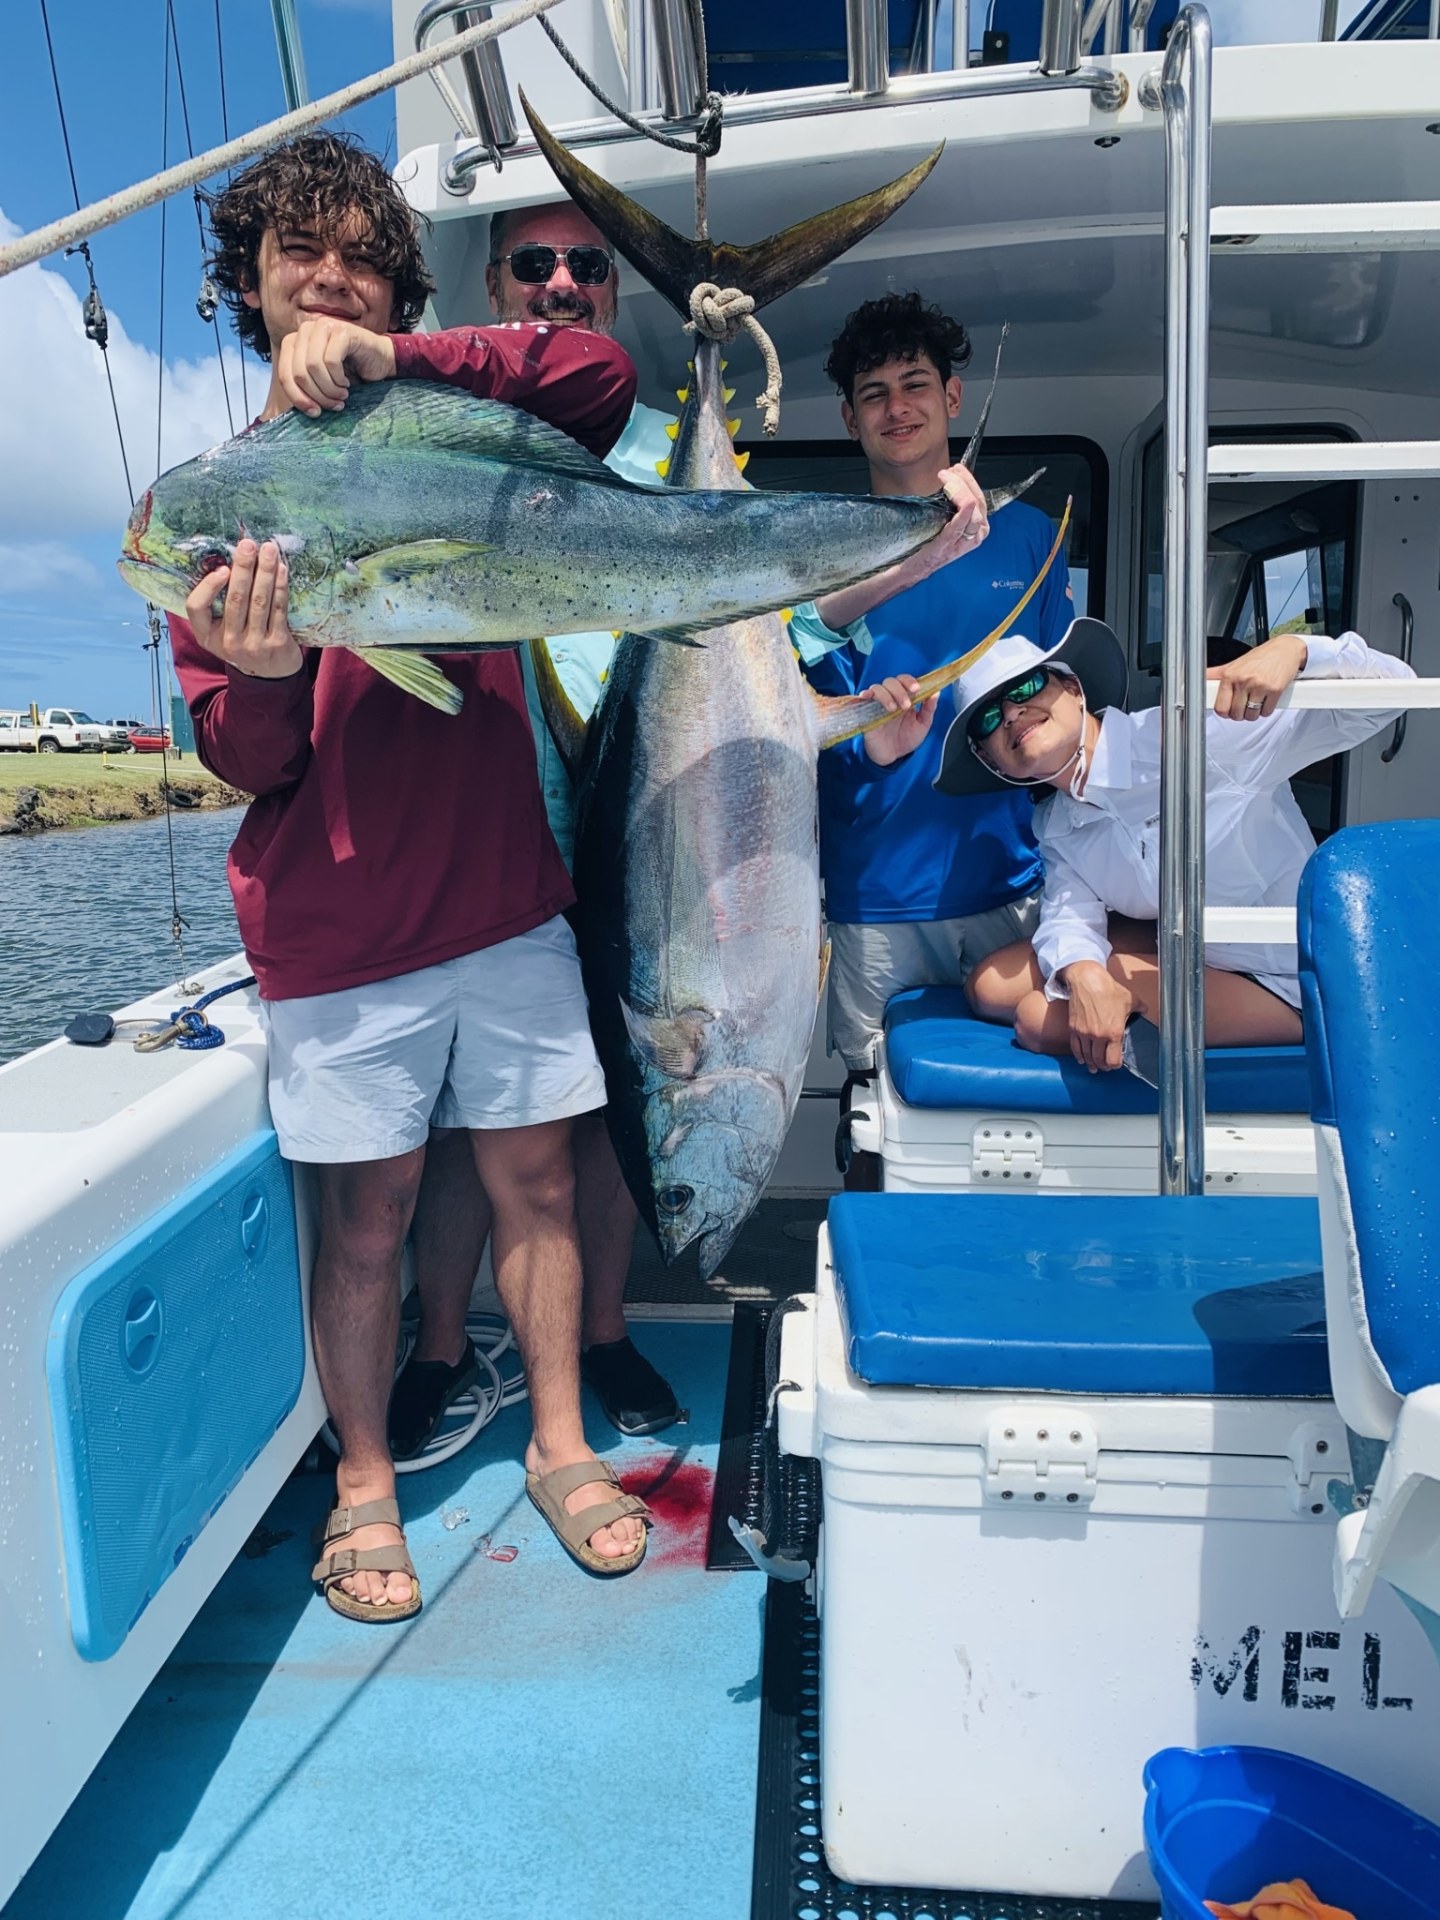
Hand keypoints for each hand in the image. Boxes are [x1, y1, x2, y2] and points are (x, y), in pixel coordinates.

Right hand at [184, 540, 302, 678]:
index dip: (208, 587)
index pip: (196, 608)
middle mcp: (228, 642)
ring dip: (264, 571)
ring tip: (269, 549)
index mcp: (207, 635)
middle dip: (243, 568)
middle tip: (248, 544)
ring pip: (259, 601)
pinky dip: (280, 586)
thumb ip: (217, 604)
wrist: (270, 675)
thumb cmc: (243, 641)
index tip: (222, 569)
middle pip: (235, 599)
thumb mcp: (220, 630)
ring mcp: (254, 645)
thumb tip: (227, 560)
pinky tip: (281, 569)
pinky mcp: (277, 643)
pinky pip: (278, 608)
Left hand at [273, 318, 396, 415]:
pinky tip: (346, 382)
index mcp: (294, 342)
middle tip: (333, 405)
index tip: (314, 413)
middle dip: (317, 395)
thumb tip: (297, 407)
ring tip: (341, 395)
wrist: (381, 360)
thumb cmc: (351, 373)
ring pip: (313, 366)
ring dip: (329, 388)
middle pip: (299, 372)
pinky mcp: (340, 330)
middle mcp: (305, 330)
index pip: (285, 373)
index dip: (297, 397)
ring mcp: (323, 327)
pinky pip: (331, 360)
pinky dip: (339, 378)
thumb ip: (305, 388)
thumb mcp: (321, 382)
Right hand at [863, 674, 938, 764]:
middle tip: (906, 706)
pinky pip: (861, 698)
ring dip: (886, 695)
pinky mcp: (866, 713)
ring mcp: (877, 704)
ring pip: (877, 688)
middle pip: (891, 682)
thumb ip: (929, 709)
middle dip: (899, 691)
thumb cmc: (906, 739)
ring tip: (893, 709)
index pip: (904, 681)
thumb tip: (936, 692)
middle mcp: (891, 698)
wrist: (892, 756)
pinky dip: (864, 694)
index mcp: (905, 698)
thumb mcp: (922, 725)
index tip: (916, 688)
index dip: (909, 681)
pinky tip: (869, 697)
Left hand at [913, 463, 989, 576]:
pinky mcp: (948, 545)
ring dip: (959, 490)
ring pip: (972, 510)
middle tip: (949, 471)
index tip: (956, 469)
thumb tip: (952, 479)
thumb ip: (954, 505)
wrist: (914, 567)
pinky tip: (965, 501)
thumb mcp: (947, 521)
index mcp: (977, 527)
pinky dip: (964, 511)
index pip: (979, 497)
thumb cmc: (929, 543)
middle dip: (964, 482)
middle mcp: (975, 535)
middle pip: (978, 502)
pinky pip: (961, 525)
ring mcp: (963, 542)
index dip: (968, 481)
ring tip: (946, 479)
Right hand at [1062, 959, 1130, 1072]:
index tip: (1116, 1064)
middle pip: (1099, 1061)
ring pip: (1087, 1056)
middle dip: (1103, 1066)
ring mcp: (1084, 1033)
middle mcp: (1098, 1036)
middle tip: (1105, 1066)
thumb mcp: (1130, 1000)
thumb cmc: (1108, 989)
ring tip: (1094, 1066)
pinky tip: (1082, 1059)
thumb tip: (1145, 1012)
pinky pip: (1076, 1048)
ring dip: (1091, 1063)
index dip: (1115, 1066)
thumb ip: (1139, 1009)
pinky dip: (1079, 1056)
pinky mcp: (1074, 1029)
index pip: (1113, 1060)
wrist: (1087, 981)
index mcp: (1114, 1032)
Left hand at [1208, 633, 1307, 720]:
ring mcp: (1260, 685)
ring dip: (1253, 713)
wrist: (1285, 649)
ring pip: (1251, 715)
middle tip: (1244, 705)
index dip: (1225, 712)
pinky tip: (1266, 699)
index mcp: (1230, 675)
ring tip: (1255, 701)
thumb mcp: (1234, 664)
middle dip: (1240, 713)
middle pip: (1236, 714)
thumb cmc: (1259, 658)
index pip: (1221, 707)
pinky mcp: (1275, 690)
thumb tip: (1197, 679)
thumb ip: (1216, 674)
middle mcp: (1244, 680)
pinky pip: (1266, 712)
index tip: (1228, 710)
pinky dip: (1266, 710)